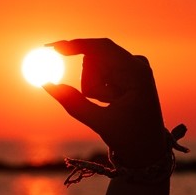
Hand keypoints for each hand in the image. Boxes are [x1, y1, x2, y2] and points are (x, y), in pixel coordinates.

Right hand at [43, 38, 167, 165]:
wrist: (149, 149)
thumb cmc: (130, 138)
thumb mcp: (100, 123)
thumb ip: (74, 104)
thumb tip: (46, 84)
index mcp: (137, 73)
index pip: (102, 48)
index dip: (75, 45)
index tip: (52, 48)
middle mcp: (137, 64)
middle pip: (95, 58)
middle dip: (88, 80)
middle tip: (100, 103)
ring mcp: (133, 67)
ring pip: (95, 66)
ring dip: (93, 86)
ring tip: (109, 106)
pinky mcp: (127, 72)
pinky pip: (100, 72)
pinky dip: (97, 88)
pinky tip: (111, 102)